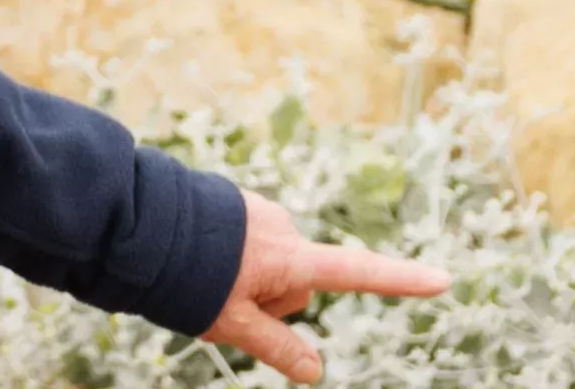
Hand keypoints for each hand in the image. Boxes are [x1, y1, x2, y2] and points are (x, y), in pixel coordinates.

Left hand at [201, 188, 452, 382]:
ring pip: (269, 263)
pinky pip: (247, 241)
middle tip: (219, 301)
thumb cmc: (179, 277)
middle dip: (268, 299)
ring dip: (245, 275)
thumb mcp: (229, 323)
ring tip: (198, 274)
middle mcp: (283, 228)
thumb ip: (277, 347)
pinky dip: (230, 254)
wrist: (132, 224)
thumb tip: (315, 372)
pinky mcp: (236, 203)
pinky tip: (194, 255)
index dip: (400, 280)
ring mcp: (259, 212)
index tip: (443, 280)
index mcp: (289, 259)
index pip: (356, 273)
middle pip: (296, 284)